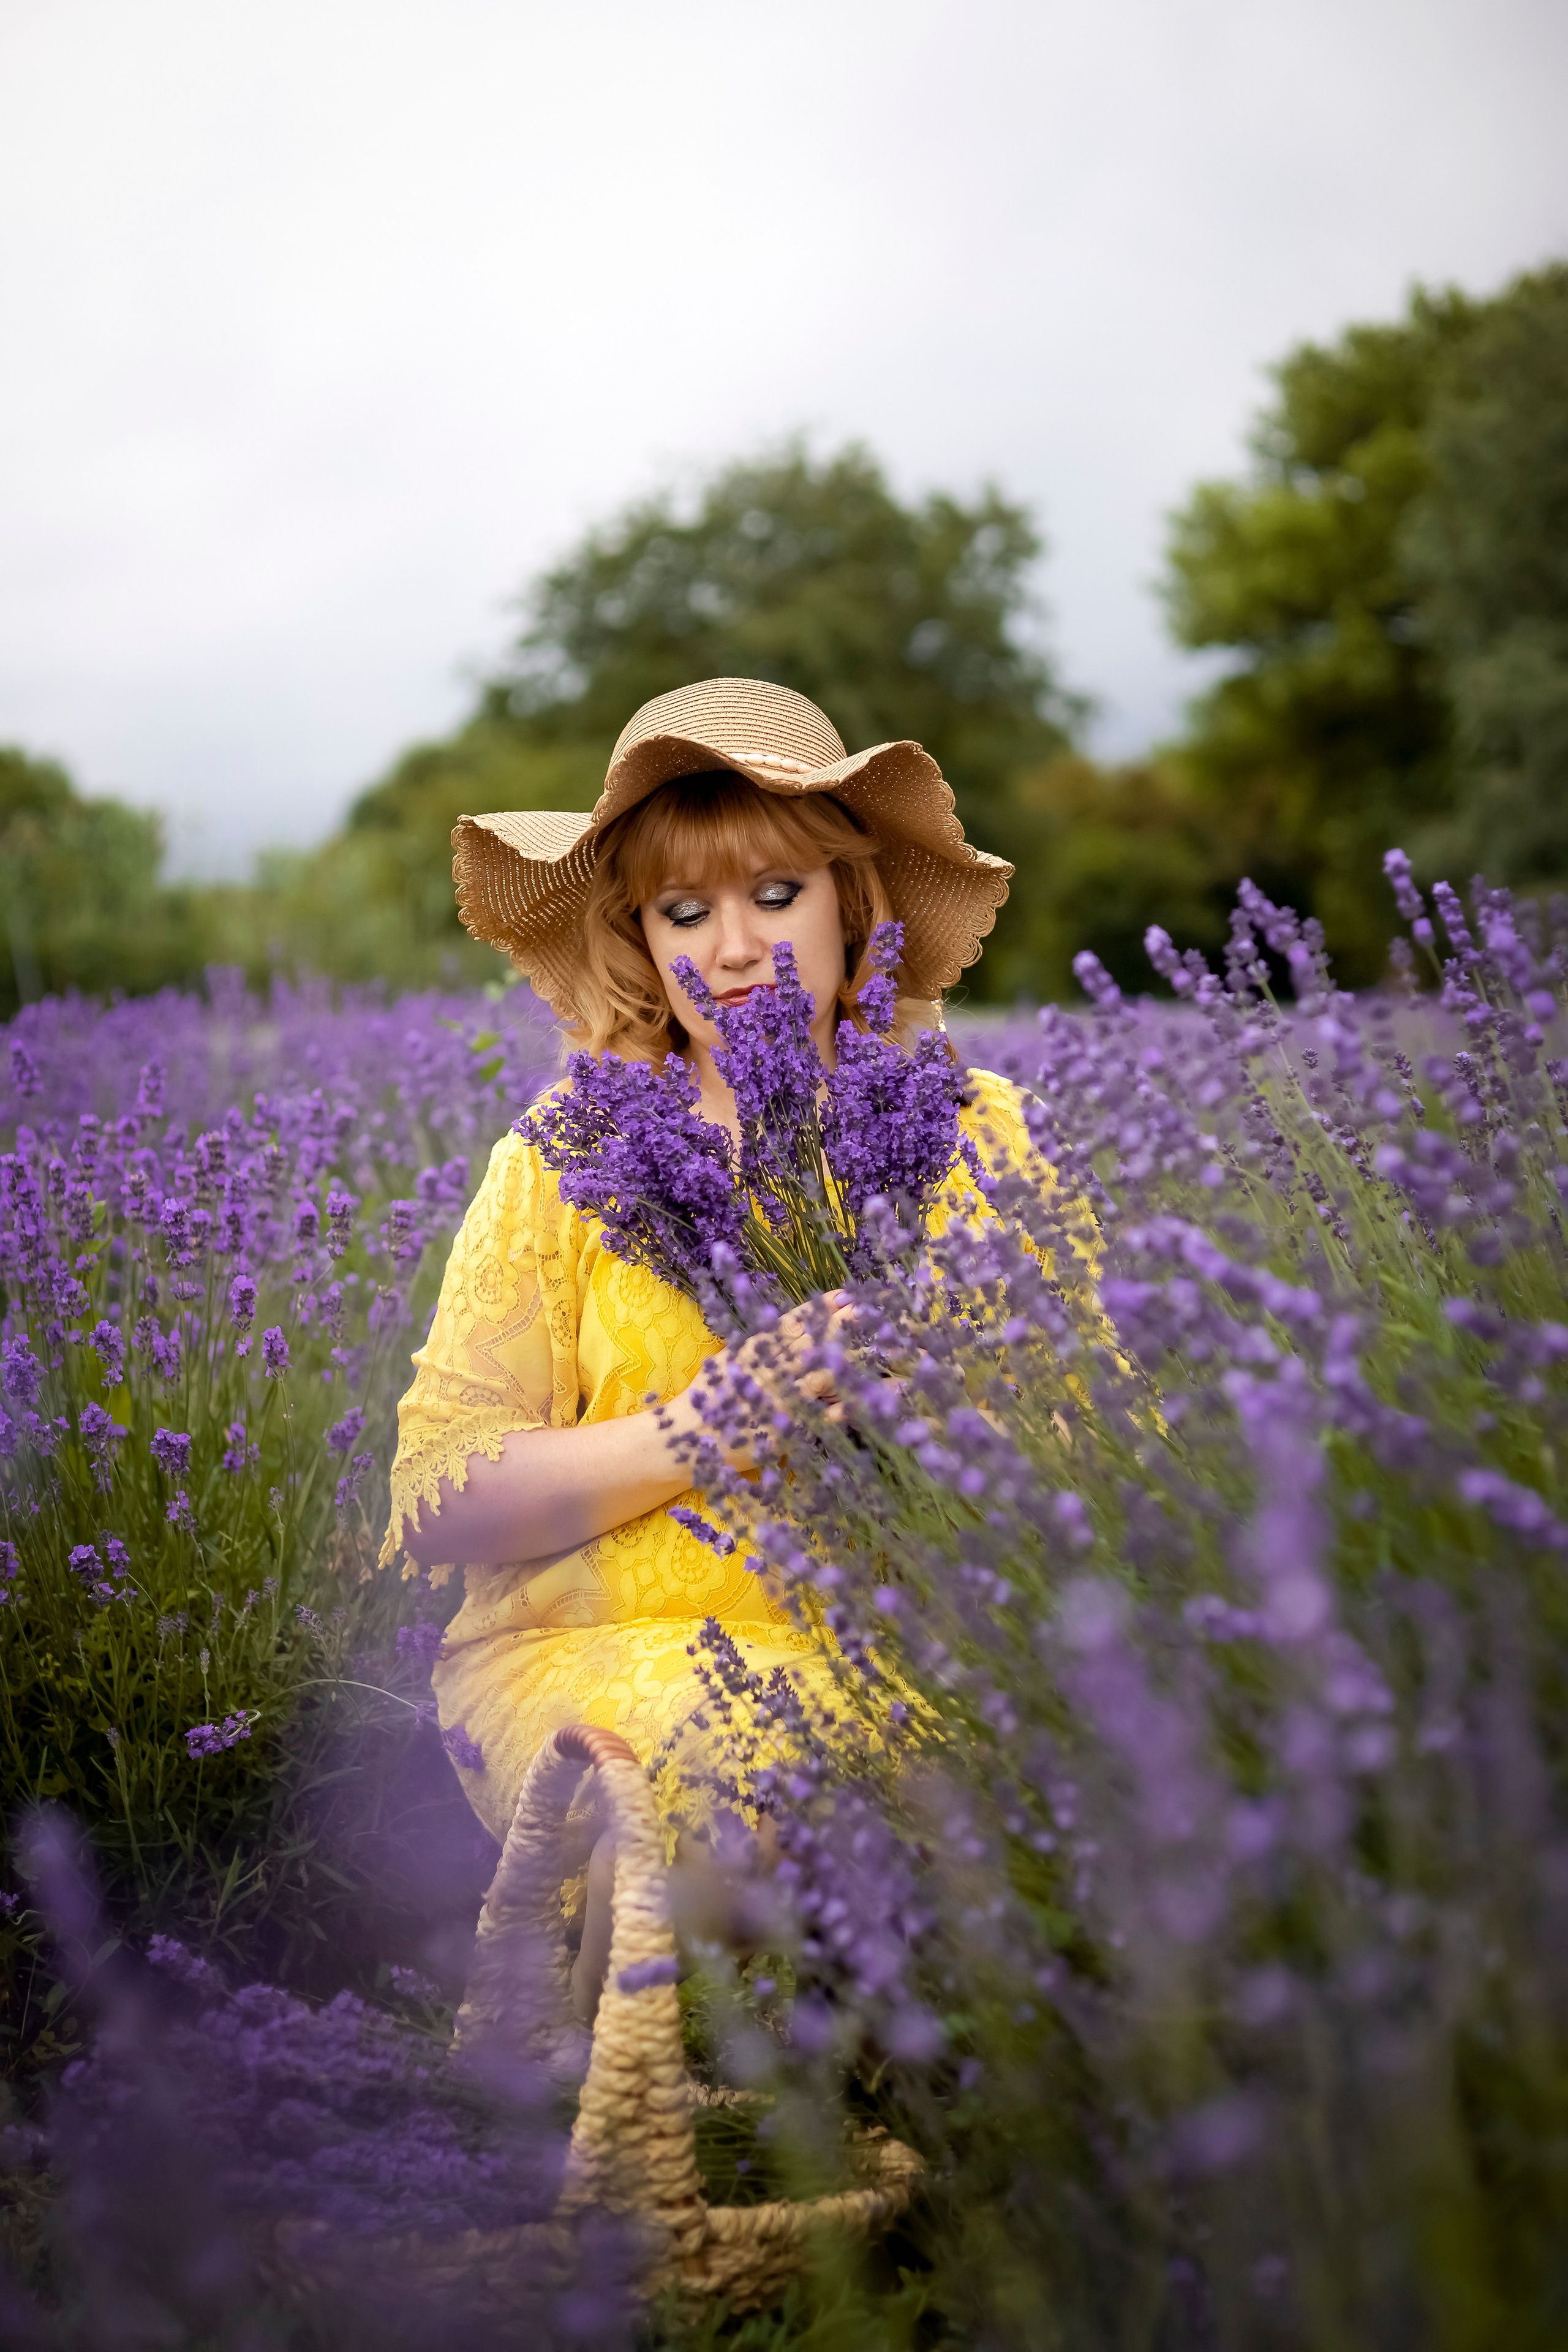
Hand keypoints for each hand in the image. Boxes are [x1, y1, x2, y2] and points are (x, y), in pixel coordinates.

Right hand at [672, 1291, 900, 1471]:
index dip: (823, 1308)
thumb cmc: (710, 1399)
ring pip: (823, 1376)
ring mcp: (779, 1399)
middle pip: (814, 1343)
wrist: (685, 1437)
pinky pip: (820, 1417)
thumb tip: (792, 1326)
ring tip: (883, 1349)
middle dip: (844, 1326)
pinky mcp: (785, 1430)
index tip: (847, 1294)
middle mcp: (770, 1369)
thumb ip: (761, 1345)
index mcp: (756, 1348)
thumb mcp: (731, 1361)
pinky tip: (865, 1397)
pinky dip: (843, 1407)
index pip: (795, 1322)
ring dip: (852, 1361)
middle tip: (873, 1310)